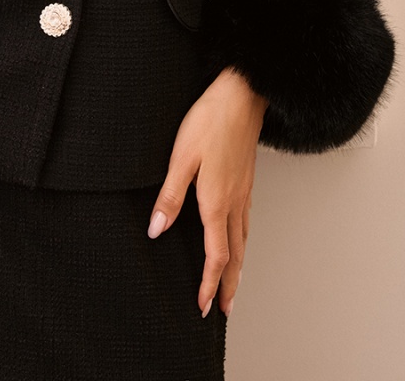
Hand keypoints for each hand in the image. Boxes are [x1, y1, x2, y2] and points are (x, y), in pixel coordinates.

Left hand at [148, 67, 267, 317]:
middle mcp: (235, 202)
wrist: (242, 96)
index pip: (216, 255)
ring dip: (238, 267)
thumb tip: (157, 230)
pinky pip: (246, 222)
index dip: (210, 283)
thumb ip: (169, 196)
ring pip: (244, 239)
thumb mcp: (181, 157)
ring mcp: (244, 191)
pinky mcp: (247, 180)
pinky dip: (243, 242)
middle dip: (229, 285)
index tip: (205, 306)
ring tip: (233, 284)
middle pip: (235, 255)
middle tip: (224, 309)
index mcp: (217, 201)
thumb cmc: (210, 121)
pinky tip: (238, 239)